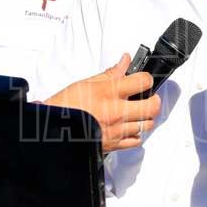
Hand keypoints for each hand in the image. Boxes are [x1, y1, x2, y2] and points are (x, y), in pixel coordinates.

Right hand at [45, 54, 160, 151]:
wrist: (52, 129)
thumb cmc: (65, 106)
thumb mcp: (85, 83)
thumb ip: (110, 74)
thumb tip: (125, 61)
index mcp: (109, 92)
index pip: (143, 81)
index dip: (145, 78)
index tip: (142, 79)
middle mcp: (116, 111)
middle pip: (153, 106)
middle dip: (153, 100)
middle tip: (147, 98)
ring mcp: (116, 130)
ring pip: (147, 125)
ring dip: (145, 118)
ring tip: (137, 113)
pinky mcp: (114, 144)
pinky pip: (136, 141)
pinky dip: (135, 134)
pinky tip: (128, 127)